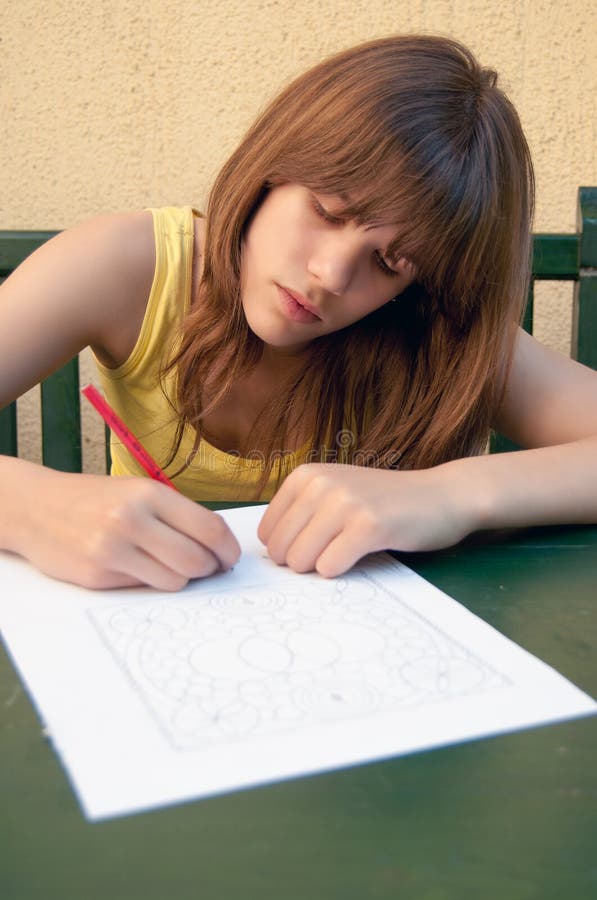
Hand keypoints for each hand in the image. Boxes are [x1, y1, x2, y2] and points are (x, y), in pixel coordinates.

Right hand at [6, 461, 239, 589]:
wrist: (36, 507)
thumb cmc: (96, 499)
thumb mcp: (139, 491)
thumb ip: (177, 515)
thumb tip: (220, 546)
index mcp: (150, 494)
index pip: (209, 529)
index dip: (228, 549)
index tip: (229, 558)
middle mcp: (132, 520)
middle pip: (196, 561)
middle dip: (209, 569)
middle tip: (207, 568)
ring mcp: (113, 550)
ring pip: (174, 581)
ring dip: (180, 579)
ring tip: (168, 565)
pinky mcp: (97, 576)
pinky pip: (144, 588)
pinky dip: (148, 582)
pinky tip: (134, 566)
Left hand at [258, 463, 473, 576]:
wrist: (442, 495)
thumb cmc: (386, 501)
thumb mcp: (336, 491)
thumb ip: (303, 513)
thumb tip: (269, 554)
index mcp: (306, 475)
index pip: (266, 532)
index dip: (287, 548)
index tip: (315, 545)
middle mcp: (321, 484)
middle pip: (280, 549)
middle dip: (301, 562)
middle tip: (333, 552)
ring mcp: (345, 503)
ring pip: (300, 560)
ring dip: (320, 567)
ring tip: (347, 552)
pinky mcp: (369, 525)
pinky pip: (329, 567)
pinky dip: (340, 571)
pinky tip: (360, 556)